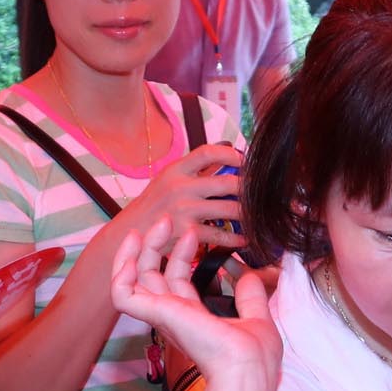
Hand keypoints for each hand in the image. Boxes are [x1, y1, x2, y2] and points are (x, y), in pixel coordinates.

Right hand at [106, 143, 245, 264]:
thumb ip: (196, 170)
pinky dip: (236, 238)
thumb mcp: (168, 180)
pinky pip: (220, 235)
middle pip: (227, 182)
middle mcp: (181, 187)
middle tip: (260, 192)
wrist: (130, 233)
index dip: (230, 154)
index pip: (208, 152)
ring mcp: (184, 210)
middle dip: (248, 188)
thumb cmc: (155, 205)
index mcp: (176, 169)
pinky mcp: (187, 233)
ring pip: (229, 209)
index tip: (244, 160)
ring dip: (247, 214)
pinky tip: (244, 238)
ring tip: (257, 215)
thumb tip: (229, 155)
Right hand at [107, 224, 281, 390]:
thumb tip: (250, 276)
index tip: (193, 233)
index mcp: (193, 317)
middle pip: (151, 276)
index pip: (176, 280)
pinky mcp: (156, 314)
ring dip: (133, 252)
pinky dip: (120, 274)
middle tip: (167, 220)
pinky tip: (131, 256)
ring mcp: (162, 316)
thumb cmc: (252, 356)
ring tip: (145, 228)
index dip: (181, 254)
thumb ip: (250, 296)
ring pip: (131, 282)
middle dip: (156, 245)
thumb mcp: (256, 316)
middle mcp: (173, 316)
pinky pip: (122, 295)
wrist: (247, 367)